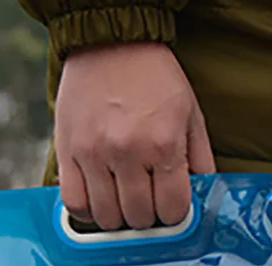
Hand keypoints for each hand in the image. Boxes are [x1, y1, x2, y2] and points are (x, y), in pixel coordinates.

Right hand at [55, 42, 215, 230]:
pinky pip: (74, 204)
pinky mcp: (68, 151)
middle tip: (147, 202)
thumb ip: (201, 160)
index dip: (175, 214)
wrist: (111, 41)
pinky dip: (87, 212)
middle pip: (140, 218)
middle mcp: (127, 151)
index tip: (170, 207)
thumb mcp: (191, 115)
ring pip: (107, 217)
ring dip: (119, 218)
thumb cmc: (154, 78)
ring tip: (123, 201)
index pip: (173, 210)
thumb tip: (203, 198)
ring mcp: (94, 153)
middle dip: (148, 217)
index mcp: (163, 144)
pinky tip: (97, 201)